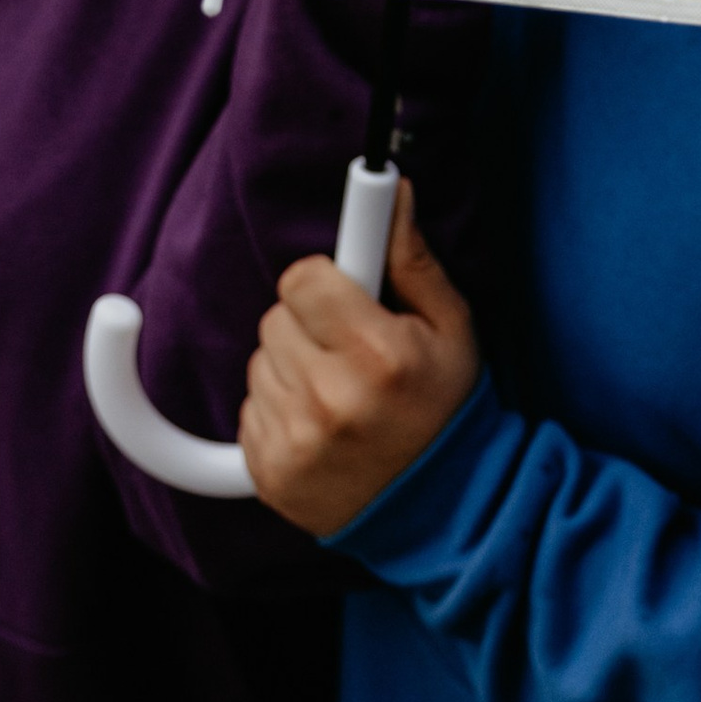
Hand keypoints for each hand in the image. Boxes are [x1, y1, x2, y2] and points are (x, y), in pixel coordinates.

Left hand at [241, 185, 480, 537]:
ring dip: (293, 369)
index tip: (345, 292)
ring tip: (342, 395)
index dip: (323, 281)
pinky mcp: (271, 473)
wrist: (447, 512)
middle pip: (276, 319)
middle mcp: (331, 399)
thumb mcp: (451, 328)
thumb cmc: (448, 409)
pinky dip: (279, 411)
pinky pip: (249, 410)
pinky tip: (322, 426)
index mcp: (378, 355)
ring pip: (260, 363)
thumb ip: (410, 258)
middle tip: (353, 353)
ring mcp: (297, 442)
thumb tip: (391, 189)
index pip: (301, 278)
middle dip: (309, 325)